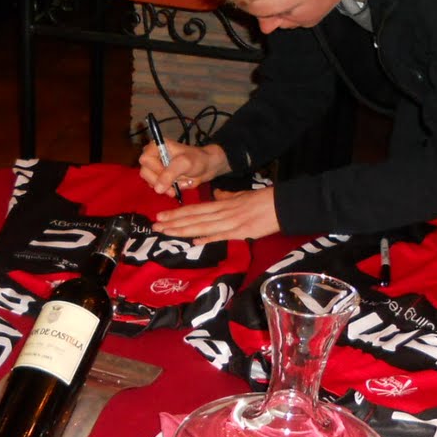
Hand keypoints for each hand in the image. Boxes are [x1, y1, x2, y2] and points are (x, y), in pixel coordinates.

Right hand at [137, 141, 227, 199]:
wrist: (207, 167)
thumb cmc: (197, 159)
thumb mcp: (184, 164)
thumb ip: (170, 174)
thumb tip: (157, 189)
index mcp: (156, 146)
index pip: (145, 160)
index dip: (155, 170)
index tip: (169, 175)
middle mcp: (153, 156)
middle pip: (145, 173)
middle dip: (161, 182)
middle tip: (174, 186)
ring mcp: (156, 168)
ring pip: (152, 182)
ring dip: (167, 187)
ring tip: (182, 182)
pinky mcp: (161, 178)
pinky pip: (158, 188)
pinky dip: (169, 189)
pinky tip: (180, 185)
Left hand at [153, 185, 280, 243]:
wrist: (281, 205)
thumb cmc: (262, 200)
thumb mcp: (242, 195)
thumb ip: (228, 196)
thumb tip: (218, 194)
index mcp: (221, 204)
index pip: (194, 209)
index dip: (176, 213)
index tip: (161, 216)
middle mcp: (222, 213)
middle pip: (193, 218)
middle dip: (173, 222)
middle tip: (155, 225)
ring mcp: (230, 223)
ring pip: (202, 226)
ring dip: (183, 230)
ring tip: (166, 232)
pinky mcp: (241, 232)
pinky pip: (221, 236)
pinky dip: (207, 238)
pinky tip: (194, 241)